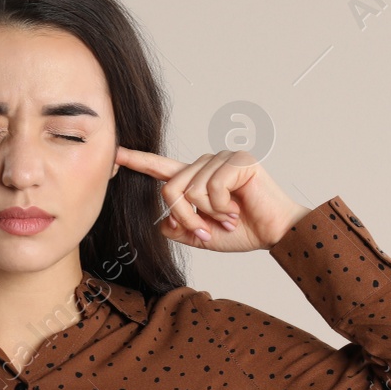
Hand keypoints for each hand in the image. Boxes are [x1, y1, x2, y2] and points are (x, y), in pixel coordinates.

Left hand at [113, 147, 311, 251]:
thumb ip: (179, 228)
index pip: (161, 168)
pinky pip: (211, 189)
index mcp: (195, 178)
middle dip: (186, 217)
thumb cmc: (244, 231)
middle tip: (208, 230)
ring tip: (230, 217)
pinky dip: (222, 208)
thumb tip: (163, 220)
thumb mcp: (202, 235)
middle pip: (170, 188)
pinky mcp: (236, 161)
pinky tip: (238, 208)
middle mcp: (205, 163)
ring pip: (190, 191)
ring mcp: (221, 159)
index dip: (137, 161)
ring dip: (209, 214)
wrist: (275, 233)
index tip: (115, 154)